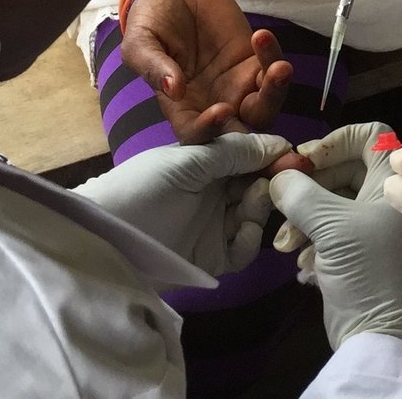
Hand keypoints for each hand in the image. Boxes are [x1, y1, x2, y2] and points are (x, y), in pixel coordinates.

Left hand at [74, 133, 290, 277]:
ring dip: (262, 205)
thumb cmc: (144, 188)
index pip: (248, 157)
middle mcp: (214, 193)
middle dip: (274, 180)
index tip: (294, 153)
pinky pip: (244, 249)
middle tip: (291, 177)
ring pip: (255, 215)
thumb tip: (279, 143)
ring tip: (257, 198)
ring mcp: (214, 226)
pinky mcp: (213, 258)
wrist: (108, 238)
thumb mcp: (189, 161)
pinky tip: (245, 230)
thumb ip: (234, 151)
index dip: (271, 155)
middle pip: (257, 185)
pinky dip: (250, 240)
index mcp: (206, 164)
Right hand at [120, 0, 292, 143]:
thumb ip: (152, 66)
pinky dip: (273, 58)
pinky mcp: (255, 63)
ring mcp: (237, 86)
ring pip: (265, 106)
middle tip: (275, 130)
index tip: (222, 111)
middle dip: (262, 144)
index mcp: (182, 109)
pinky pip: (272, 71)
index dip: (210, 131)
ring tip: (279, 69)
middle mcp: (213, 105)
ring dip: (276, 93)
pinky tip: (261, 36)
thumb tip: (172, 89)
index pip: (197, 135)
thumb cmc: (152, 21)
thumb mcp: (140, 42)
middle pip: (241, 134)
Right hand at [268, 121, 388, 268]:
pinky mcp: (359, 254)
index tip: (305, 160)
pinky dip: (312, 241)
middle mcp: (388, 201)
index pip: (371, 136)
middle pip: (342, 171)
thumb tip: (279, 178)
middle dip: (308, 189)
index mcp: (396, 184)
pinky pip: (329, 233)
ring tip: (285, 245)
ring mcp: (373, 229)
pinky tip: (301, 262)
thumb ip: (300, 193)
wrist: (380, 336)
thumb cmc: (367, 270)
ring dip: (303, 219)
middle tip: (281, 202)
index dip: (336, 140)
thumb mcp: (331, 226)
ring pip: (331, 204)